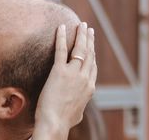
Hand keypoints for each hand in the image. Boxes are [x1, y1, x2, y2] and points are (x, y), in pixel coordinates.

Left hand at [34, 23, 96, 138]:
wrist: (55, 123)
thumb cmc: (63, 121)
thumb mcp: (77, 112)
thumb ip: (80, 104)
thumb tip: (79, 105)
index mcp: (90, 87)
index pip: (93, 66)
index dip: (92, 53)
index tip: (91, 44)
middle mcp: (85, 78)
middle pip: (89, 54)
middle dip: (89, 40)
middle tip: (88, 29)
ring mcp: (73, 74)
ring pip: (79, 49)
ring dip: (80, 35)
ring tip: (80, 24)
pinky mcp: (59, 71)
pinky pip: (61, 49)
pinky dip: (61, 37)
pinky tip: (61, 27)